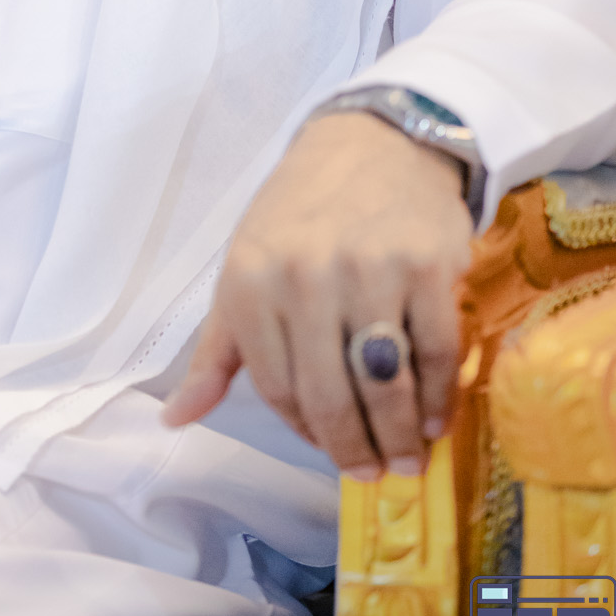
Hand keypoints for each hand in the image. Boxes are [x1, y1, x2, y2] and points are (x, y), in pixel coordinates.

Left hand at [162, 110, 473, 476]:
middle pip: (331, 397)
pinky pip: (436, 352)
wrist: (375, 142)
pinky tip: (435, 416)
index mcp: (249, 283)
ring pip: (385, 384)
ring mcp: (368, 271)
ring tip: (406, 458)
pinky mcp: (427, 265)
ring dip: (398, 436)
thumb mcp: (243, 272)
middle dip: (354, 450)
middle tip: (375, 473)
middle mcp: (304, 277)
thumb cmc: (299, 215)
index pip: (275, 388)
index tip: (326, 449)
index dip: (304, 431)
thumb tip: (176, 418)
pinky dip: (439, 396)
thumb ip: (215, 352)